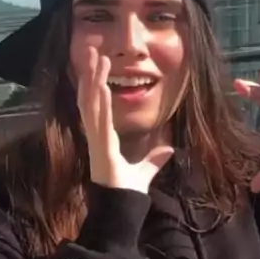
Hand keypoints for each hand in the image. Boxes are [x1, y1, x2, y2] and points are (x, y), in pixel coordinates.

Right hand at [76, 47, 173, 193]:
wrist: (122, 208)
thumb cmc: (127, 190)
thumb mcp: (146, 169)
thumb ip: (155, 158)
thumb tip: (169, 148)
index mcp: (103, 137)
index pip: (97, 104)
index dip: (96, 84)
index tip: (99, 65)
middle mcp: (96, 135)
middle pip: (90, 97)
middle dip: (91, 73)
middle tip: (92, 50)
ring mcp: (96, 140)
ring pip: (91, 103)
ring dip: (93, 80)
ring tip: (97, 58)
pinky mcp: (101, 147)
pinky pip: (100, 121)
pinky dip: (101, 102)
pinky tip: (102, 86)